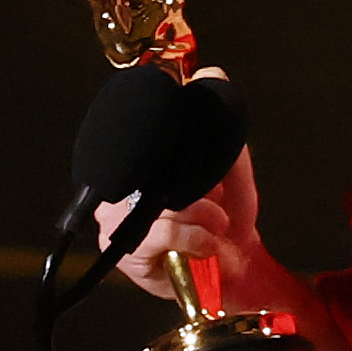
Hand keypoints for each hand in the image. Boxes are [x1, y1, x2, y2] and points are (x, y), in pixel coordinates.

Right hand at [92, 70, 279, 318]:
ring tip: (215, 224)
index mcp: (144, 159)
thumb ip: (224, 128)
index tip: (206, 152)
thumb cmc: (227, 223)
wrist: (235, 274)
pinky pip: (160, 230)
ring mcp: (117, 214)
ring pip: (158, 199)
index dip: (176, 131)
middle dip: (197, 184)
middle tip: (217, 202)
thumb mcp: (234, 170)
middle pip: (153, 163)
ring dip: (199, 213)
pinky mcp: (124, 248)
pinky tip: (205, 243)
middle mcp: (122, 181)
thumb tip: (210, 76)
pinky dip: (192, 236)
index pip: (146, 127)